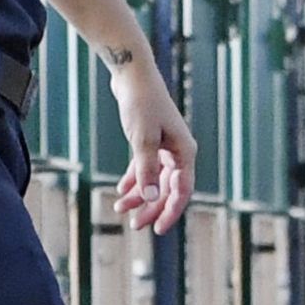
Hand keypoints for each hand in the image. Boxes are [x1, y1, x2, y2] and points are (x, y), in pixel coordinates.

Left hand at [108, 51, 193, 234]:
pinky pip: (145, 168)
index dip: (170, 211)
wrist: (132, 76)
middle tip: (134, 225)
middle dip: (151, 207)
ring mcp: (164, 146)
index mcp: (184, 152)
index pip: (182, 190)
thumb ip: (146, 168)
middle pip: (167, 188)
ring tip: (119, 208)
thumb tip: (148, 197)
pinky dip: (134, 179)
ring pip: (154, 179)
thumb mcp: (142, 138)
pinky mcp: (150, 141)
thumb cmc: (141, 104)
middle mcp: (178, 151)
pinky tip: (121, 191)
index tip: (157, 229)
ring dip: (139, 195)